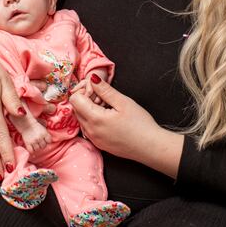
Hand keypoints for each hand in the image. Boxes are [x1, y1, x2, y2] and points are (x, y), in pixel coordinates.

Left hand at [69, 79, 183, 178]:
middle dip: (86, 99)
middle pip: (76, 108)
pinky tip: (109, 118)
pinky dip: (94, 120)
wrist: (151, 147)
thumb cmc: (140, 125)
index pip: (74, 99)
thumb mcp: (123, 102)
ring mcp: (94, 139)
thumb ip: (104, 89)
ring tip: (108, 108)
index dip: (85, 90)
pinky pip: (88, 128)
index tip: (98, 90)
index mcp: (94, 119)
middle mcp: (90, 131)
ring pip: (82, 118)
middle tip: (104, 97)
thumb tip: (92, 78)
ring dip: (90, 110)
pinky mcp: (99, 144)